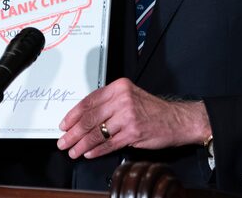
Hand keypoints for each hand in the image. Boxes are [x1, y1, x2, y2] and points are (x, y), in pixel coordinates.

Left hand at [57, 77, 209, 159]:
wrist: (178, 119)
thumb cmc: (152, 109)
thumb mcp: (129, 96)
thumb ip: (108, 103)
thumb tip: (83, 117)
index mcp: (118, 88)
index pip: (89, 101)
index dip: (73, 115)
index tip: (64, 124)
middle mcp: (122, 100)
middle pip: (90, 118)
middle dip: (73, 132)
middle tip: (64, 140)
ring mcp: (128, 116)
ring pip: (97, 133)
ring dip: (82, 144)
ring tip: (73, 151)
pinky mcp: (133, 133)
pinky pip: (109, 143)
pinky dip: (97, 150)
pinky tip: (89, 153)